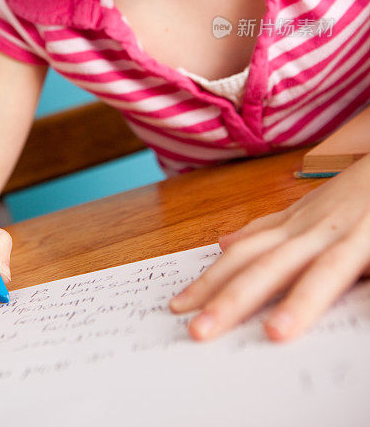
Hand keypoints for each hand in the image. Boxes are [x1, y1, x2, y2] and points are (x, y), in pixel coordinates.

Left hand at [168, 153, 369, 341]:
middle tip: (199, 333)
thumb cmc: (353, 194)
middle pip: (268, 265)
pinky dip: (353, 290)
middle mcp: (313, 230)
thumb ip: (269, 227)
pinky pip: (363, 269)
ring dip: (298, 300)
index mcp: (293, 227)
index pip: (243, 257)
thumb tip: (222, 243)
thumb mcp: (307, 209)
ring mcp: (348, 235)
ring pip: (320, 270)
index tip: (177, 308)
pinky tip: (347, 315)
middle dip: (232, 298)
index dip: (209, 282)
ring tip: (274, 334)